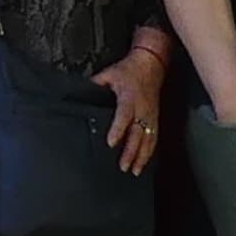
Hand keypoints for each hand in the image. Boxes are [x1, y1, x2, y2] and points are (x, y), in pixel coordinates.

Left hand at [95, 54, 163, 173]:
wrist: (151, 64)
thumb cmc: (128, 70)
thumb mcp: (109, 74)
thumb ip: (95, 84)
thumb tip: (80, 94)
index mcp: (128, 97)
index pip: (123, 116)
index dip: (117, 129)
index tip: (111, 143)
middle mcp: (141, 109)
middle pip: (137, 133)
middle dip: (131, 151)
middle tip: (123, 166)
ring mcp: (150, 115)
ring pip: (148, 139)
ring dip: (142, 156)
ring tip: (135, 171)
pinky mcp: (155, 118)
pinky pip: (154, 137)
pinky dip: (150, 151)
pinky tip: (144, 162)